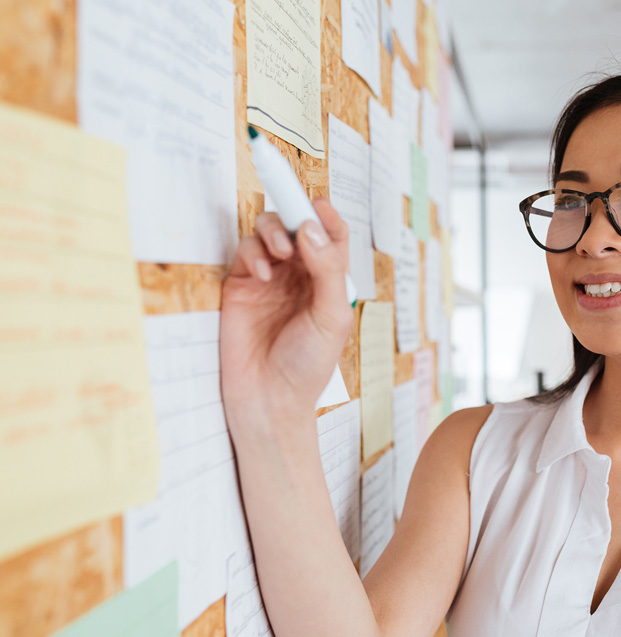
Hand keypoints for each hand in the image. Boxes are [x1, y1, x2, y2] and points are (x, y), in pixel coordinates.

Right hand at [220, 198, 353, 422]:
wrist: (269, 398)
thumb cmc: (307, 365)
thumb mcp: (331, 317)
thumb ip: (328, 270)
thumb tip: (310, 227)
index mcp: (330, 280)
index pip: (332, 235)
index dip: (326, 216)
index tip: (318, 206)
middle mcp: (301, 274)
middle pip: (297, 223)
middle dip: (295, 215)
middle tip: (294, 224)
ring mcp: (270, 278)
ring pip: (269, 230)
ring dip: (274, 230)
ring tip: (280, 253)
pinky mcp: (241, 285)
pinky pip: (247, 251)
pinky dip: (254, 253)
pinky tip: (263, 275)